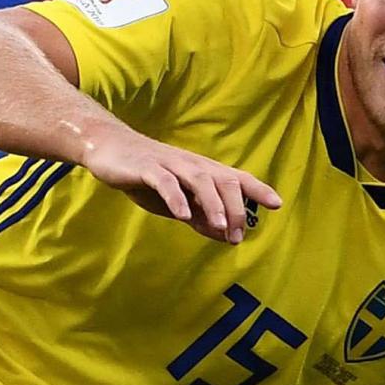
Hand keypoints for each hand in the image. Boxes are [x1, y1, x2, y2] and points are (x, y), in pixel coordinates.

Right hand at [78, 128, 280, 243]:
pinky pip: (165, 182)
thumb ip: (200, 217)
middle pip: (223, 180)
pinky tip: (182, 214)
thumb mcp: (176, 202)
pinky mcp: (146, 168)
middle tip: (238, 233)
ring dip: (212, 204)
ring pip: (199, 179)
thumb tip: (226, 235)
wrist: (107, 148)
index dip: (257, 189)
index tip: (277, 204)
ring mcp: (170, 164)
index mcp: (201, 171)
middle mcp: (191, 164)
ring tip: (220, 226)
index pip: (236, 178)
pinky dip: (175, 198)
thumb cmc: (146, 176)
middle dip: (235, 206)